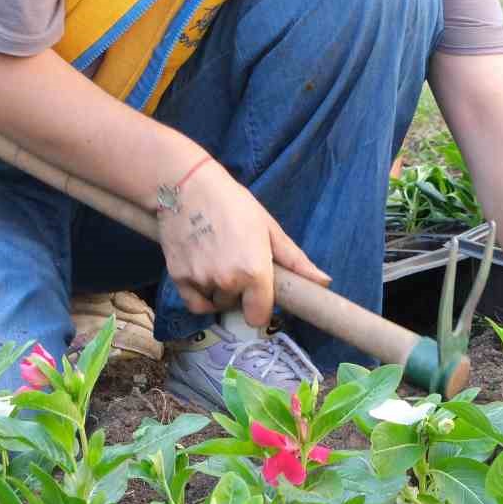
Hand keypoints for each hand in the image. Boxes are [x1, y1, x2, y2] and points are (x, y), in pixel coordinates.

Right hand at [158, 161, 331, 326]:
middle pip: (237, 307)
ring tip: (217, 260)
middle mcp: (227, 281)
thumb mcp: (269, 228)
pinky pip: (194, 303)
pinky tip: (203, 273)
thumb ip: (295, 260)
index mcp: (254, 271)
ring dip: (218, 291)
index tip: (259, 294)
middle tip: (236, 262)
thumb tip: (324, 282)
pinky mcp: (178, 277)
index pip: (259, 317)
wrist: (187, 186)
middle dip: (239, 292)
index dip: (261, 307)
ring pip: (215, 302)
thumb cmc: (233, 203)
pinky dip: (200, 295)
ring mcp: (201, 280)